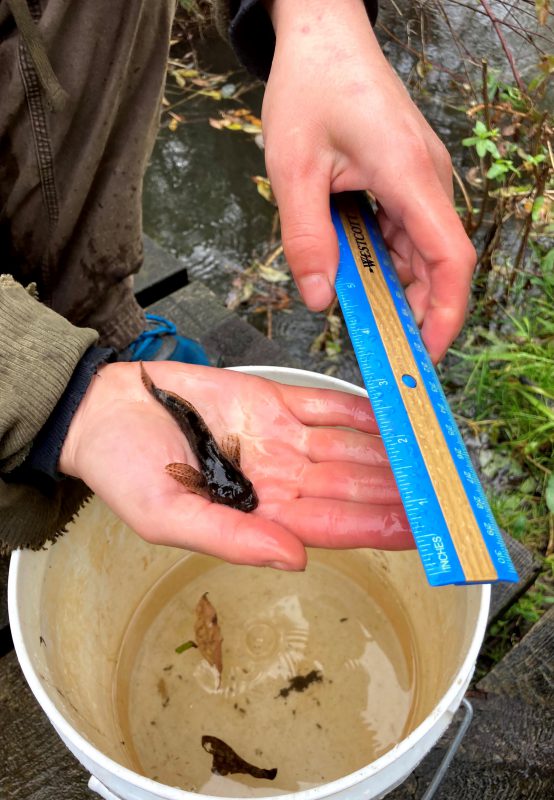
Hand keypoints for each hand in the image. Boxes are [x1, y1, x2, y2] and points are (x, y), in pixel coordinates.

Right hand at [59, 361, 412, 568]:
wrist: (106, 409)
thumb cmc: (124, 471)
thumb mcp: (169, 517)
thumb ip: (232, 538)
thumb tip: (291, 558)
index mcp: (259, 513)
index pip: (332, 526)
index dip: (378, 529)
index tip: (420, 531)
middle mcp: (278, 478)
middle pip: (351, 487)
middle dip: (397, 492)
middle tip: (444, 493)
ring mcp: (279, 437)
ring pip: (348, 448)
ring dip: (389, 454)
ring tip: (431, 458)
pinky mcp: (272, 400)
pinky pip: (326, 406)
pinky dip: (360, 412)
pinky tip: (392, 418)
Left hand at [262, 0, 475, 361]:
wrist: (322, 36)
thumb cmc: (310, 87)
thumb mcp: (293, 168)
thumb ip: (306, 238)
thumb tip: (320, 298)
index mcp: (408, 173)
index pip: (450, 257)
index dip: (446, 312)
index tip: (428, 353)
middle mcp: (426, 178)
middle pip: (438, 262)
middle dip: (417, 311)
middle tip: (384, 349)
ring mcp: (420, 177)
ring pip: (420, 250)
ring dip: (397, 287)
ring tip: (367, 318)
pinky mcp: (406, 177)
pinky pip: (404, 231)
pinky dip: (386, 261)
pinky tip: (360, 276)